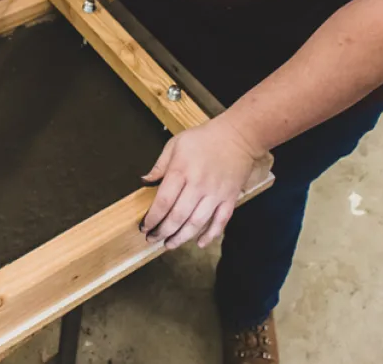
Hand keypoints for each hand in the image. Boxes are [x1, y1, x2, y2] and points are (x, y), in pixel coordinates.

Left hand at [141, 115, 267, 249]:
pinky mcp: (229, 198)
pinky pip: (220, 222)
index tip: (144, 226)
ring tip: (169, 245)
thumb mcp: (175, 144)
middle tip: (152, 238)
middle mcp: (198, 185)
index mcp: (181, 171)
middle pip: (178, 217)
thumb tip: (144, 181)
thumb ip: (159, 165)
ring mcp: (215, 194)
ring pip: (197, 223)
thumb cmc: (204, 138)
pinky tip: (200, 243)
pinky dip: (210, 235)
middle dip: (162, 232)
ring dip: (181, 238)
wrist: (238, 136)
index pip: (163, 202)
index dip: (152, 218)